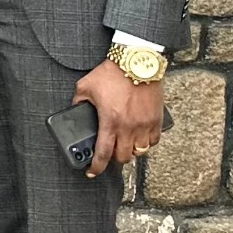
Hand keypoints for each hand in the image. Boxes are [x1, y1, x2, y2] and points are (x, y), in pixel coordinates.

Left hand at [75, 56, 165, 176]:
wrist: (136, 61)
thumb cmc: (111, 73)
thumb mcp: (85, 87)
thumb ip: (79, 102)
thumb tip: (76, 109)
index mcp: (110, 121)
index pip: (103, 153)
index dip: (96, 167)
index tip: (92, 172)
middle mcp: (129, 127)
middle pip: (123, 156)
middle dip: (114, 158)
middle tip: (109, 152)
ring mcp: (144, 124)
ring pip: (140, 151)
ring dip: (130, 151)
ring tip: (124, 145)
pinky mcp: (156, 119)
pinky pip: (153, 141)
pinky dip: (146, 143)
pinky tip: (139, 138)